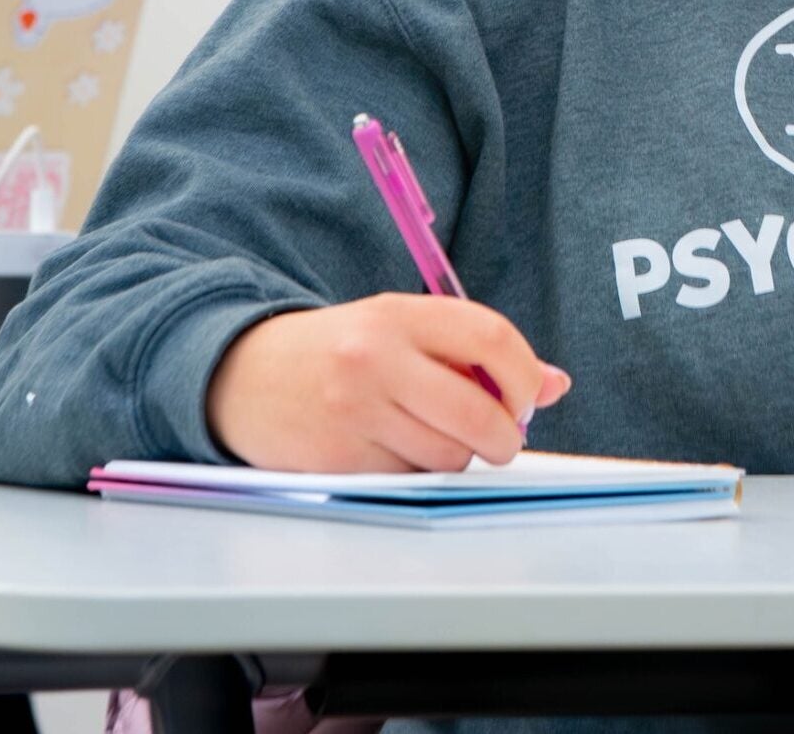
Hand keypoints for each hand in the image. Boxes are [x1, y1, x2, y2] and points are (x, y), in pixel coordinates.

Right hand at [205, 293, 571, 472]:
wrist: (240, 375)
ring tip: (427, 433)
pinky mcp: (338, 459)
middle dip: (505, 436)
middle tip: (500, 437)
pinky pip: (409, 479)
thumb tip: (553, 385)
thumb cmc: (336, 352)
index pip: (492, 339)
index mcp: (399, 315)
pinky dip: (413, 473)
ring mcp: (354, 412)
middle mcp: (376, 359)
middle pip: (480, 413)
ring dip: (456, 456)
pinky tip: (388, 448)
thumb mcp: (401, 329)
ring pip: (449, 456)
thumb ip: (476, 353)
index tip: (527, 396)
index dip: (525, 375)